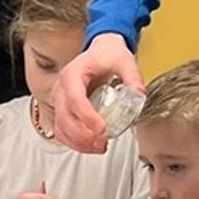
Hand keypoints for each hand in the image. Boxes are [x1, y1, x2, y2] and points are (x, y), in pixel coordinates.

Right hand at [52, 32, 143, 153]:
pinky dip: (74, 142)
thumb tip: (139, 96)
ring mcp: (59, 100)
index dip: (87, 117)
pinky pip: (62, 130)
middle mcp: (61, 87)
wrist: (101, 51)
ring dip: (78, 142)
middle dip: (83, 136)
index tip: (102, 130)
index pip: (74, 98)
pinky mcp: (63, 110)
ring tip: (99, 147)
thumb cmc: (108, 55)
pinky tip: (91, 146)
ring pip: (61, 127)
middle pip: (64, 117)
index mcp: (73, 74)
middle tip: (103, 143)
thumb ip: (133, 78)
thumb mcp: (125, 61)